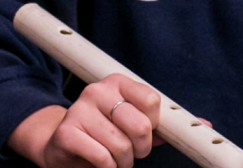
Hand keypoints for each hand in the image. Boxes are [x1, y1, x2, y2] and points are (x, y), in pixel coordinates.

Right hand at [8, 73, 160, 167]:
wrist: (62, 144)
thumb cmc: (101, 132)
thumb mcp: (126, 122)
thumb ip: (150, 123)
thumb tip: (180, 127)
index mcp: (117, 83)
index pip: (151, 100)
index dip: (154, 123)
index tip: (147, 132)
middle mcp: (97, 91)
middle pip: (140, 125)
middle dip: (142, 148)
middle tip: (135, 153)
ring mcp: (79, 110)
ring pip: (121, 145)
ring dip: (124, 161)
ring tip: (118, 160)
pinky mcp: (66, 133)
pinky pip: (102, 157)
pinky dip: (109, 167)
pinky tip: (104, 165)